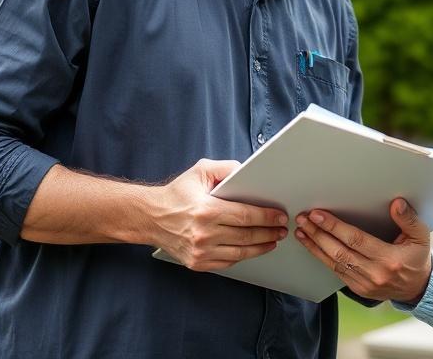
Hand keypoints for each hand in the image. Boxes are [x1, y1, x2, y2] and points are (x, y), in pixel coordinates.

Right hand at [151, 158, 287, 271]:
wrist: (150, 218)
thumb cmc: (177, 194)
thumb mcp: (200, 171)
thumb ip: (226, 168)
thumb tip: (247, 172)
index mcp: (206, 210)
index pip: (246, 216)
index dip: (267, 217)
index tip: (280, 216)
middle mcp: (204, 234)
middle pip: (247, 236)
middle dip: (270, 232)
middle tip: (282, 229)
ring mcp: (200, 252)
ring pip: (240, 253)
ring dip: (261, 247)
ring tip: (274, 239)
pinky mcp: (197, 263)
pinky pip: (228, 262)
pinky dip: (243, 256)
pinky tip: (253, 249)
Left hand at [295, 197, 431, 303]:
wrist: (418, 288)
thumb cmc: (417, 257)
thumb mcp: (421, 236)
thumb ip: (409, 219)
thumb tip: (396, 203)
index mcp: (390, 259)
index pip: (356, 240)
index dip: (334, 227)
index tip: (318, 215)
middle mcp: (375, 274)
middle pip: (339, 252)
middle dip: (318, 234)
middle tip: (303, 219)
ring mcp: (365, 284)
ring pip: (334, 263)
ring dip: (315, 246)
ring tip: (301, 231)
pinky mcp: (358, 289)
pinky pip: (336, 272)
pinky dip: (322, 258)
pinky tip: (312, 246)